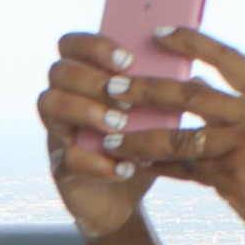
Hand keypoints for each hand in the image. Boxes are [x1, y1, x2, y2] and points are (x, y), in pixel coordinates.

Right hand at [37, 35, 156, 238]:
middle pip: (58, 70)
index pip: (71, 44)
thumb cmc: (138, 148)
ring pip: (49, 103)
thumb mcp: (155, 118)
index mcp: (84, 79)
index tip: (128, 61)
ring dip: (87, 111)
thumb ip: (165, 93)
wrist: (124, 201)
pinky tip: (125, 168)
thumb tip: (195, 75)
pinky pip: (65, 156)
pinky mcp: (59, 167)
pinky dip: (97, 162)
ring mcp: (57, 132)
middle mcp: (63, 100)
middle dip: (92, 80)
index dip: (94, 46)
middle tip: (125, 100)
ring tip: (120, 127)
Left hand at [78, 29, 244, 244]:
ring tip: (110, 135)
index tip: (160, 33)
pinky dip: (159, 167)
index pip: (229, 57)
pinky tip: (135, 165)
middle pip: (193, 93)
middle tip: (113, 86)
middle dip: (147, 89)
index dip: (193, 42)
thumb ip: (241, 110)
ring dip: (140, 136)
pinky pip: (186, 170)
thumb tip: (195, 85)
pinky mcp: (236, 180)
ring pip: (180, 136)